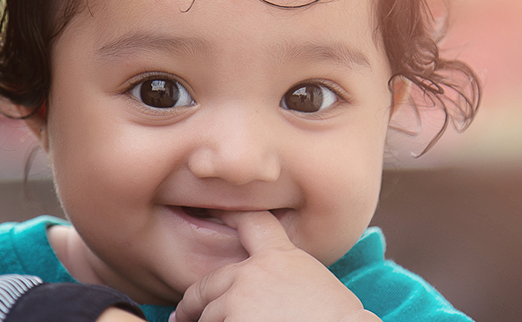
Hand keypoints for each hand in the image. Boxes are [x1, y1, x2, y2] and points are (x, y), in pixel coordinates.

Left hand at [169, 211, 378, 321]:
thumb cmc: (338, 318)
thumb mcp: (314, 283)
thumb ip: (283, 276)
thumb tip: (265, 294)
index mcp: (280, 256)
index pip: (253, 224)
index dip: (231, 215)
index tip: (215, 210)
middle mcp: (254, 271)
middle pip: (210, 282)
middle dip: (194, 303)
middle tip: (183, 316)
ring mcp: (239, 296)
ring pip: (207, 315)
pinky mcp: (232, 319)